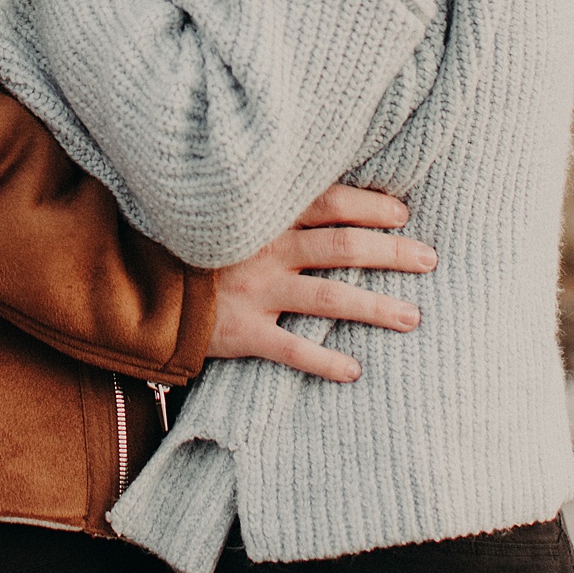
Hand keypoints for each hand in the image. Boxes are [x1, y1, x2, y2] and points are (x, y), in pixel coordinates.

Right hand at [207, 184, 436, 382]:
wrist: (144, 283)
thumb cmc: (198, 245)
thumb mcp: (234, 215)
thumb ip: (275, 209)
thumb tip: (332, 201)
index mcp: (268, 216)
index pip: (330, 202)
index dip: (370, 206)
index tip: (404, 214)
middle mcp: (267, 249)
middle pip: (341, 246)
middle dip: (391, 252)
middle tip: (429, 259)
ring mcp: (256, 291)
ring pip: (329, 297)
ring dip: (375, 307)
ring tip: (412, 317)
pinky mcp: (243, 331)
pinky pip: (292, 349)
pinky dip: (325, 361)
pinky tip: (355, 371)